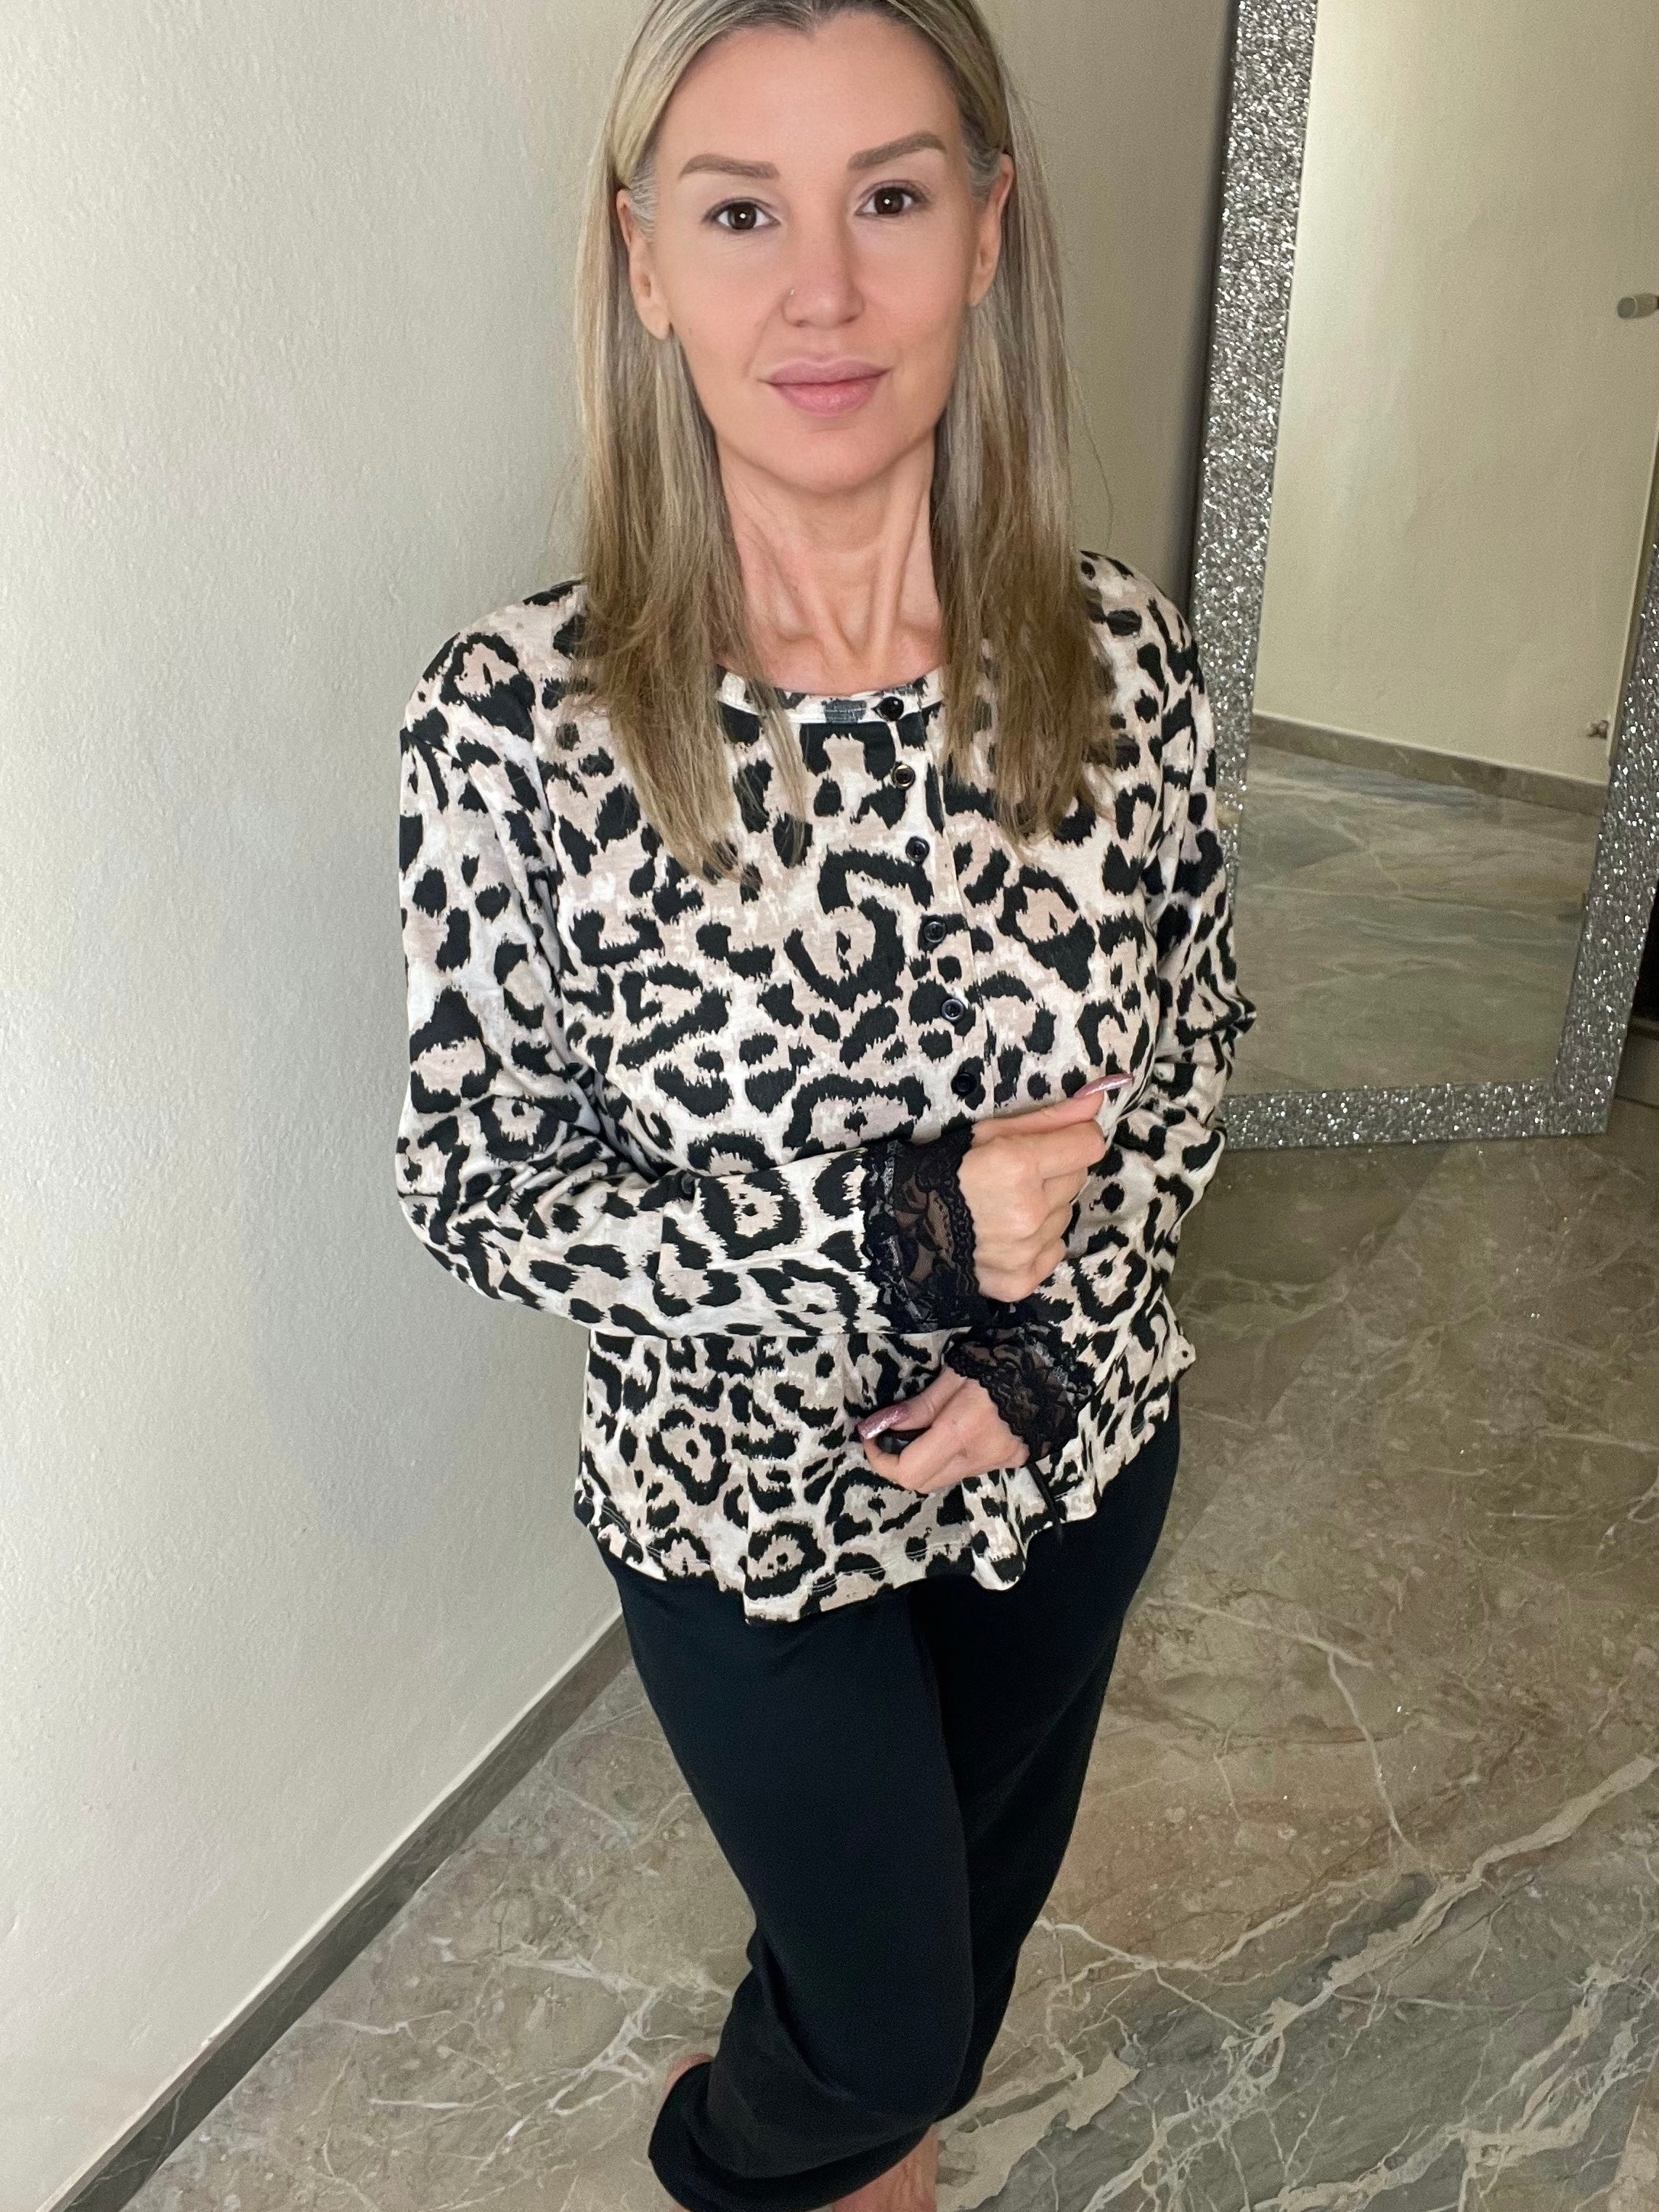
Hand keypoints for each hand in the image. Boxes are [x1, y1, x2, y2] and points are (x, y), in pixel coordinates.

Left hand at [856, 1370, 1025, 1493]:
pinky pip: (970, 1468)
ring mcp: (999, 1462)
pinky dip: (953, 1456)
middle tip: (891, 1434)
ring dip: (927, 1460)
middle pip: (924, 1483)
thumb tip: (882, 1425)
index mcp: (962, 1431)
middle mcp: (980, 1456)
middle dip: (899, 1463)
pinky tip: (958, 1431)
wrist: (1056, 1365)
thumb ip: (919, 1406)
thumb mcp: (955, 1373)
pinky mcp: (1012, 1461)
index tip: (871, 1436)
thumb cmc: (1001, 1359)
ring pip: (947, 1477)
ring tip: (926, 1428)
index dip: (881, 1460)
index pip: (909, 1472)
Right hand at [956, 1078, 1124, 1301]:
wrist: (904, 1226)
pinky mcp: (1020, 1280)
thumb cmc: (945, 1170)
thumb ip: (1048, 1118)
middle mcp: (1027, 1211)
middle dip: (1055, 1172)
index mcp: (1018, 1165)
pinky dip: (1036, 1244)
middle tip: (1017, 1176)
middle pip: (1077, 1179)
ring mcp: (1025, 1251)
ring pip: (1065, 1216)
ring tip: (1006, 1207)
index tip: (1060, 1142)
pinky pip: (1053, 1252)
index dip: (1076, 1138)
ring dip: (1046, 1208)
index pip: (1088, 1145)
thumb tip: (1096, 1101)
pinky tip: (1006, 1236)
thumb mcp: (989, 1132)